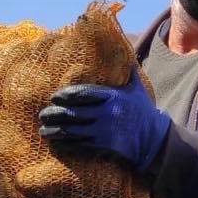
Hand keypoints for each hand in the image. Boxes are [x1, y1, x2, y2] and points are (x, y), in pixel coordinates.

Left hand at [38, 69, 171, 169]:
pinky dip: (65, 144)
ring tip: (43, 130)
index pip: (83, 93)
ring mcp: (104, 131)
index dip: (65, 95)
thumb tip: (125, 51)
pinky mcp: (103, 146)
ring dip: (55, 130)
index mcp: (112, 97)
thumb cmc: (143, 112)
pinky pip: (79, 144)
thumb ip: (128, 72)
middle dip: (55, 113)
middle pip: (73, 112)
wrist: (154, 139)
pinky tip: (56, 143)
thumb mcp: (137, 90)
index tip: (54, 96)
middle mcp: (106, 113)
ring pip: (73, 130)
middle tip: (42, 114)